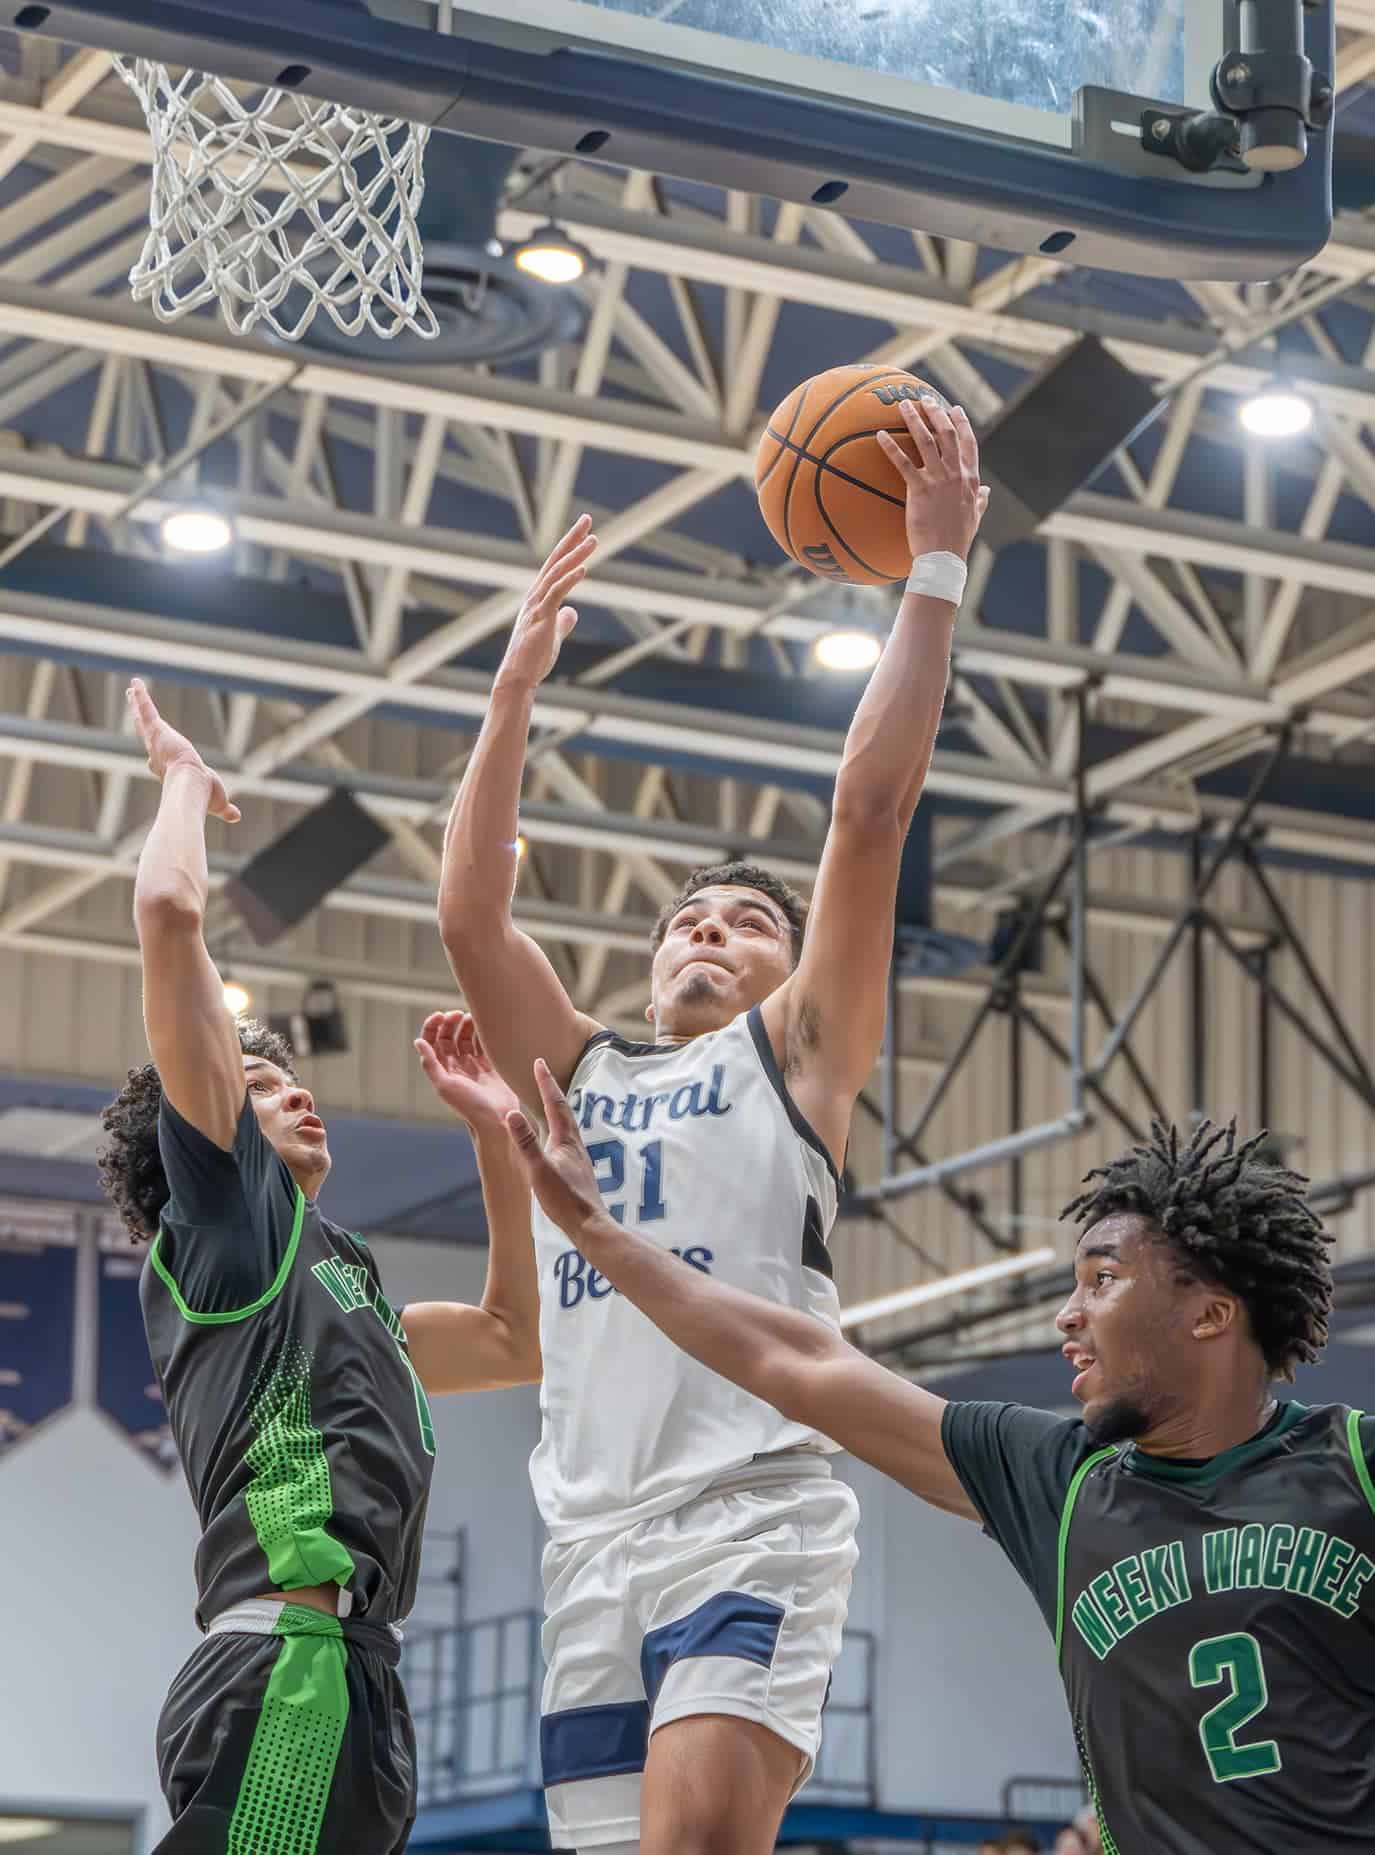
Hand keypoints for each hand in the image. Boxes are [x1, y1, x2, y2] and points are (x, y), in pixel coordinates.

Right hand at [127, 677, 239, 822]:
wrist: (191, 786)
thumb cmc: (202, 797)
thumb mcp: (217, 801)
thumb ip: (225, 808)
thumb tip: (236, 817)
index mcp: (167, 770)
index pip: (158, 760)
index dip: (155, 758)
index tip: (151, 758)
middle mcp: (157, 755)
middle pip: (146, 735)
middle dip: (139, 724)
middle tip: (134, 713)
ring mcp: (155, 741)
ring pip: (143, 719)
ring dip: (137, 704)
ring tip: (131, 691)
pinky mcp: (157, 730)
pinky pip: (146, 709)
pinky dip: (141, 697)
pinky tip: (135, 683)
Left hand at [414, 1011, 520, 1135]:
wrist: (497, 1118)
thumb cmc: (470, 1106)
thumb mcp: (445, 1086)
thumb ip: (430, 1064)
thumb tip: (418, 1042)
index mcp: (441, 1070)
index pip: (431, 1042)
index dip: (433, 1027)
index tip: (441, 1015)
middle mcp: (454, 1066)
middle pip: (447, 1037)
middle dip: (450, 1022)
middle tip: (458, 1014)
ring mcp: (471, 1065)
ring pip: (464, 1038)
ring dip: (465, 1025)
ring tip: (472, 1017)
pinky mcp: (488, 1066)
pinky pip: (482, 1044)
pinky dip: (481, 1033)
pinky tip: (484, 1026)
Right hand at [495, 515, 597, 692]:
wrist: (519, 677)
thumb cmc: (533, 658)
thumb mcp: (553, 635)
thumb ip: (563, 621)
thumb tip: (573, 612)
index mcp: (539, 596)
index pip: (556, 564)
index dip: (570, 546)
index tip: (585, 530)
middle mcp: (535, 594)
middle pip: (556, 560)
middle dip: (572, 538)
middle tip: (587, 519)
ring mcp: (537, 605)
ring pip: (557, 573)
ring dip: (576, 555)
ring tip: (594, 541)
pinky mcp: (541, 618)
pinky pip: (556, 593)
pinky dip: (569, 579)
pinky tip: (583, 568)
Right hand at [505, 1058, 606, 1242]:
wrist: (589, 1225)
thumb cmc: (564, 1200)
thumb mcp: (539, 1169)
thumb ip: (525, 1142)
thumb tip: (512, 1113)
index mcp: (566, 1139)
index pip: (554, 1103)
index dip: (545, 1082)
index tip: (539, 1062)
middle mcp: (575, 1143)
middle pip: (563, 1109)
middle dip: (551, 1089)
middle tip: (542, 1072)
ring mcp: (578, 1156)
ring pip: (566, 1124)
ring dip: (556, 1108)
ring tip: (549, 1100)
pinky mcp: (578, 1170)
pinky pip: (567, 1139)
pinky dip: (558, 1128)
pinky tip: (556, 1139)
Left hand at [876, 401, 989, 562]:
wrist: (945, 557)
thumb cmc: (958, 540)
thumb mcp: (975, 517)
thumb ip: (980, 500)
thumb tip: (987, 491)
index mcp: (970, 479)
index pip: (968, 443)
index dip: (962, 423)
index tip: (955, 408)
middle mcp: (956, 474)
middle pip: (947, 433)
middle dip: (936, 412)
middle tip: (924, 399)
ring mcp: (939, 480)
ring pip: (926, 440)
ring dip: (914, 420)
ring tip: (903, 405)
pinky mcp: (920, 490)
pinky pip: (903, 463)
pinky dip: (891, 447)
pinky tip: (880, 435)